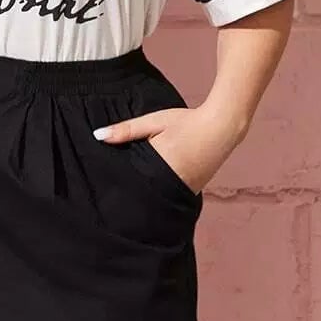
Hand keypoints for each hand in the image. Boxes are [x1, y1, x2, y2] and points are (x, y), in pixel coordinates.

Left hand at [91, 103, 244, 194]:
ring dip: (147, 195)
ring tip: (134, 192)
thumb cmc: (186, 122)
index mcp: (159, 167)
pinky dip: (162, 194)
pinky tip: (155, 187)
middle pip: (142, 195)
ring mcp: (185, 191)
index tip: (105, 190)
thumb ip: (126, 130)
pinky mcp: (193, 192)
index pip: (130, 183)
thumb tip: (98, 136)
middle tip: (114, 197)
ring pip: (157, 199)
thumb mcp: (153, 121)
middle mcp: (172, 184)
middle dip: (130, 194)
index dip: (117, 187)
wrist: (223, 127)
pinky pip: (171, 197)